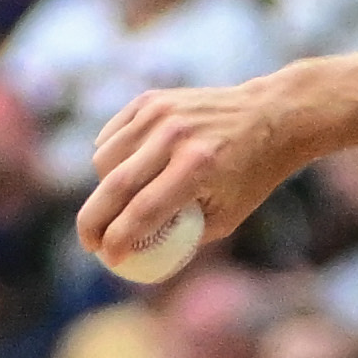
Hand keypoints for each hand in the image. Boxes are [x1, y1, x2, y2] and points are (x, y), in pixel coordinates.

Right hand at [79, 76, 299, 277]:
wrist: (269, 117)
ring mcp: (159, 114)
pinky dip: (110, 159)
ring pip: (104, 160)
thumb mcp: (228, 215)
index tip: (108, 257)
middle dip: (92, 222)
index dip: (120, 239)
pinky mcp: (149, 100)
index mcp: (196, 168)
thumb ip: (184, 235)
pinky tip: (126, 172)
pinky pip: (110, 137)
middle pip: (113, 186)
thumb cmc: (250, 174)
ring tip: (121, 204)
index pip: (143, 211)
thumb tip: (141, 254)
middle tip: (88, 243)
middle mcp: (174, 137)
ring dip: (104, 190)